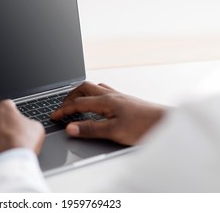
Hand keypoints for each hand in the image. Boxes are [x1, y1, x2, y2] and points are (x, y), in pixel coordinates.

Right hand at [51, 82, 166, 145]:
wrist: (165, 122)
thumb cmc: (143, 127)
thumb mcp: (114, 131)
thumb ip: (90, 129)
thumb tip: (70, 127)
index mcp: (106, 101)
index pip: (78, 103)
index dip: (63, 110)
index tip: (54, 116)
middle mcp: (111, 95)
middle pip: (84, 88)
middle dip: (70, 96)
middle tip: (62, 106)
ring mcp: (119, 96)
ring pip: (94, 88)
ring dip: (81, 93)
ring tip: (75, 102)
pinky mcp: (125, 100)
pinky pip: (104, 91)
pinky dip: (93, 95)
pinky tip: (97, 103)